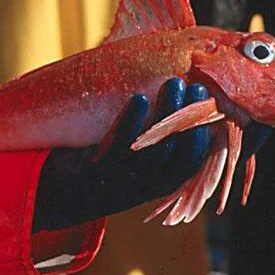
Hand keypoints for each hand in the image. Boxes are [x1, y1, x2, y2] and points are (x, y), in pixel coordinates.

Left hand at [32, 78, 210, 232]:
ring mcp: (123, 179)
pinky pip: (119, 146)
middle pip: (178, 153)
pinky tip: (140, 98)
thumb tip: (189, 93)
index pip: (193, 162)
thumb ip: (163, 137)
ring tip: (174, 82)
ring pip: (154, 149)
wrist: (62, 192)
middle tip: (195, 86)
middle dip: (191, 119)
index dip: (205, 133)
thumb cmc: (110, 163)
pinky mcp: (98, 172)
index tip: (211, 106)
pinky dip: (132, 121)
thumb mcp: (141, 158)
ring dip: (166, 113)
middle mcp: (147, 185)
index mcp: (162, 182)